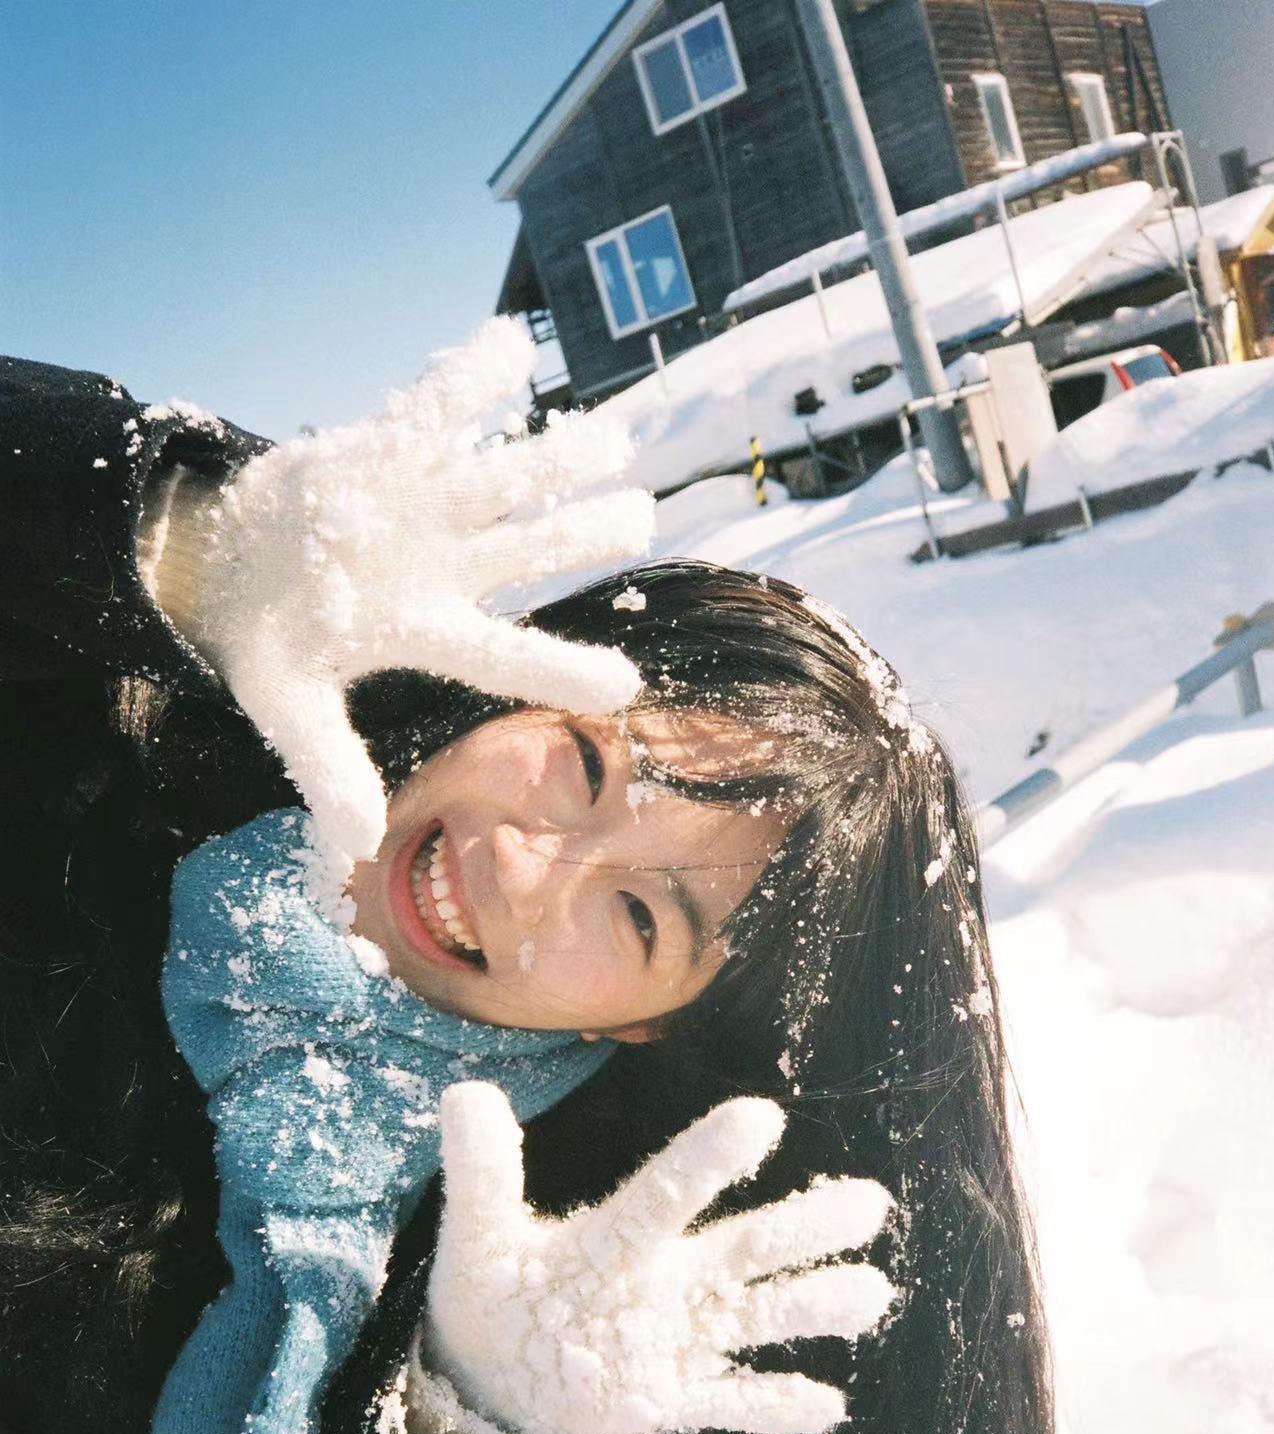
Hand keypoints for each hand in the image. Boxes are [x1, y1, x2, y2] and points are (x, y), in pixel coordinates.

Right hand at [173, 319, 652, 860]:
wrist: (231, 564)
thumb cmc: (269, 640)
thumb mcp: (285, 705)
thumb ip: (323, 763)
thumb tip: (353, 844)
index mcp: (422, 628)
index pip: (502, 653)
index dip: (560, 666)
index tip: (627, 683)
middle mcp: (442, 566)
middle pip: (525, 550)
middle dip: (581, 533)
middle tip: (640, 516)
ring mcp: (422, 507)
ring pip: (501, 479)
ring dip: (555, 458)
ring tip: (614, 440)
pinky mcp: (389, 452)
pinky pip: (432, 409)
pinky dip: (465, 380)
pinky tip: (510, 347)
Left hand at [424, 1083, 897, 1433]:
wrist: (488, 1374)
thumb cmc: (496, 1291)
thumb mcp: (479, 1235)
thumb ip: (482, 1171)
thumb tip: (466, 1092)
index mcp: (622, 1237)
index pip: (669, 1194)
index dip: (709, 1160)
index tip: (761, 1116)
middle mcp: (666, 1280)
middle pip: (745, 1249)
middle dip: (806, 1227)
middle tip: (870, 1202)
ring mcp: (674, 1340)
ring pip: (757, 1317)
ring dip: (814, 1305)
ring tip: (871, 1293)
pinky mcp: (670, 1396)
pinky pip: (732, 1400)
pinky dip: (778, 1406)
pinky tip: (830, 1404)